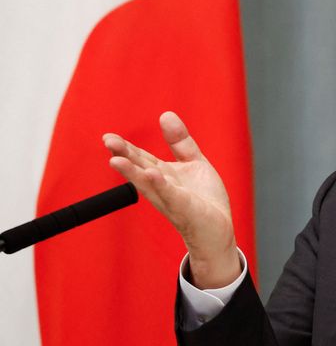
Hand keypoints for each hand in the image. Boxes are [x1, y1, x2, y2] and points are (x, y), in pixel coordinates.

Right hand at [103, 111, 240, 288]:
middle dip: (123, 156)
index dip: (125, 148)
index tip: (108, 137)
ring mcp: (171, 199)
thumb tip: (166, 114)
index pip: (141, 158)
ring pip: (148, 184)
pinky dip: (161, 184)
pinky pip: (171, 195)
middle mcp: (161, 187)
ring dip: (133, 172)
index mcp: (162, 175)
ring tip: (117, 160)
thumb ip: (180, 142)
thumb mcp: (194, 163)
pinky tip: (152, 174)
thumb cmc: (204, 199)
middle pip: (139, 168)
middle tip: (107, 141)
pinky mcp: (185, 208)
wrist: (217, 230)